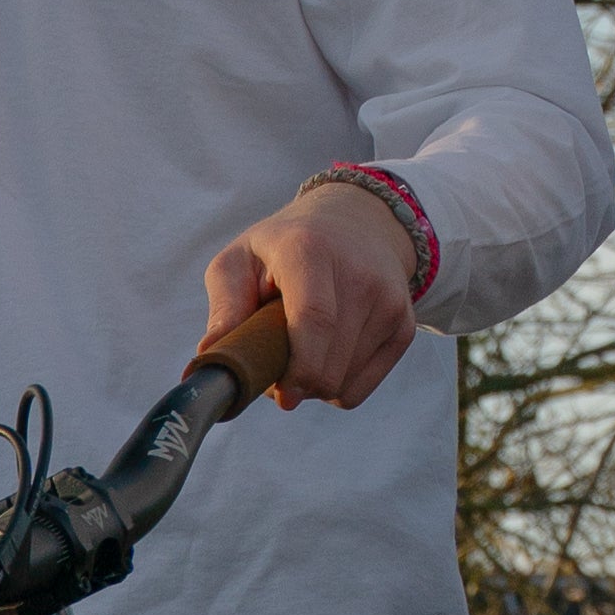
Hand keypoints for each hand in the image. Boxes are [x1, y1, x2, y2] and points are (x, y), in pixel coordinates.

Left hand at [204, 179, 423, 411]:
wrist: (356, 222)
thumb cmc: (284, 247)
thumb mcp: (241, 258)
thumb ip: (225, 305)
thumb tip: (211, 354)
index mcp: (311, 250)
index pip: (314, 319)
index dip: (297, 368)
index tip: (278, 393)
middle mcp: (359, 274)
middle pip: (329, 364)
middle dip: (294, 383)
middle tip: (273, 364)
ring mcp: (389, 301)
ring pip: (343, 382)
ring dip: (312, 383)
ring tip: (301, 348)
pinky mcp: (403, 325)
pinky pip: (360, 388)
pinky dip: (335, 385)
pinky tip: (326, 353)